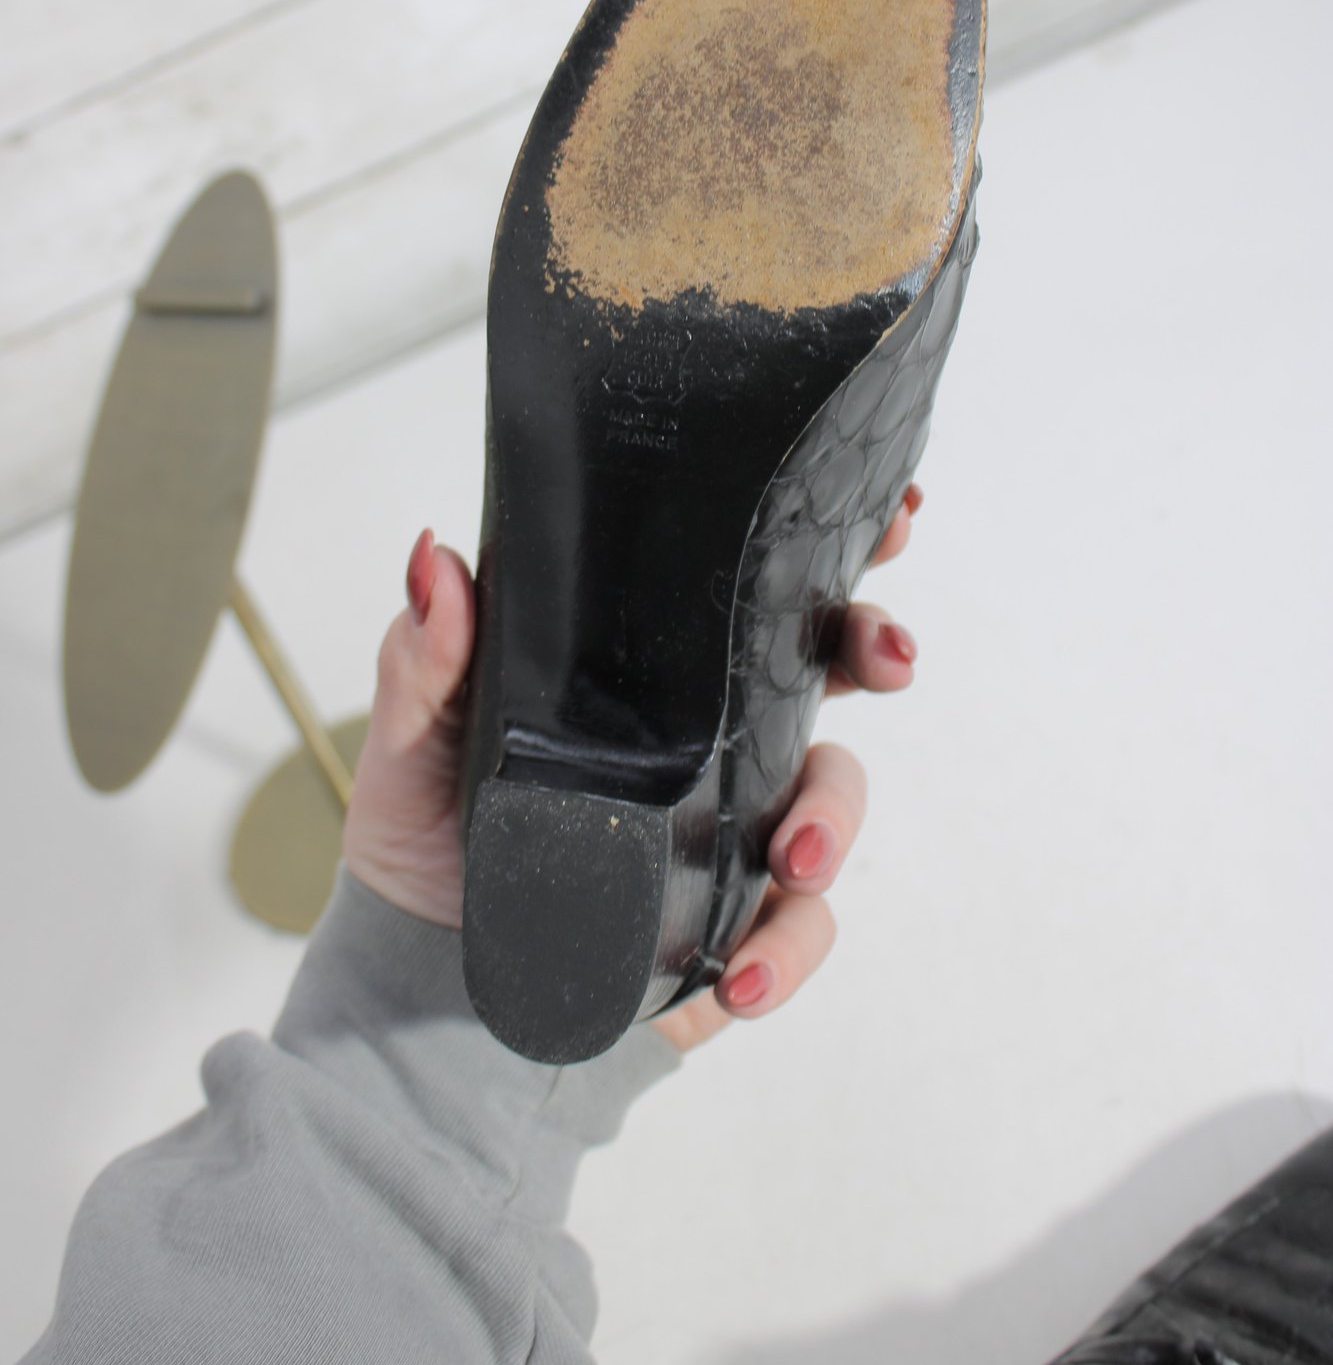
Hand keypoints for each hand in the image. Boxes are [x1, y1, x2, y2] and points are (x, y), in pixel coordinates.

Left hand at [343, 485, 924, 1055]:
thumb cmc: (431, 830)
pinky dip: (789, 952)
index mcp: (651, 665)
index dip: (831, 541)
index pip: (750, 583)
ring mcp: (732, 823)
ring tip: (792, 858)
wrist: (425, 974)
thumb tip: (435, 561)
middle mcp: (710, 730)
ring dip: (833, 820)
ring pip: (832, 796)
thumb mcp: (416, 735)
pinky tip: (742, 978)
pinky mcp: (734, 920)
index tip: (889, 513)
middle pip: (826, 666)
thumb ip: (426, 657)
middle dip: (873, 648)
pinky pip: (800, 929)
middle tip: (885, 657)